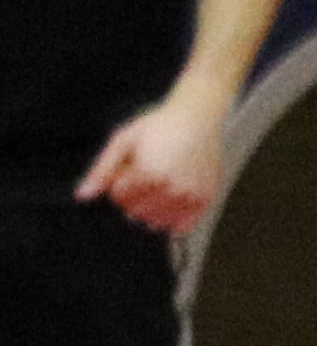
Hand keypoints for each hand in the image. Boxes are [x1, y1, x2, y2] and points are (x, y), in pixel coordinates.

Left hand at [78, 97, 229, 236]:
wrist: (197, 118)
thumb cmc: (157, 126)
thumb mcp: (123, 141)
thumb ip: (101, 171)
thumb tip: (82, 196)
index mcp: (149, 173)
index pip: (119, 197)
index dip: (118, 182)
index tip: (127, 166)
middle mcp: (172, 189)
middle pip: (135, 212)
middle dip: (132, 197)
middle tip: (142, 176)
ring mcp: (190, 197)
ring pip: (156, 222)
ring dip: (150, 209)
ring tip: (155, 187)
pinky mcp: (205, 200)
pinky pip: (181, 226)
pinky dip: (171, 221)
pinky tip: (168, 205)